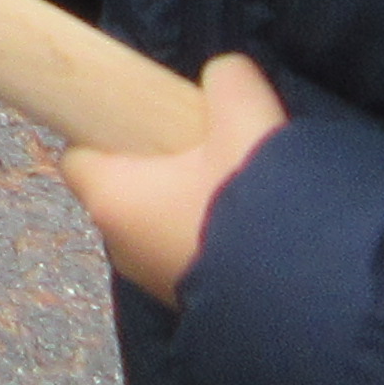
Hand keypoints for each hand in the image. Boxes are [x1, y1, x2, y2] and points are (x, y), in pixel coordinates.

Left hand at [61, 52, 288, 304]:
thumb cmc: (252, 200)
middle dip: (159, 170)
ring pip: (158, 226)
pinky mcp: (189, 307)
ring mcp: (151, 282)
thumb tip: (225, 77)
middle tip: (209, 151)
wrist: (304, 295)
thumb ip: (228, 82)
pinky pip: (188, 258)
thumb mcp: (247, 118)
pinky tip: (256, 232)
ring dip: (189, 207)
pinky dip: (211, 241)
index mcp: (111, 197)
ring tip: (243, 191)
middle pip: (124, 191)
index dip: (108, 132)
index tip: (147, 119)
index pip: (80, 156)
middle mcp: (118, 244)